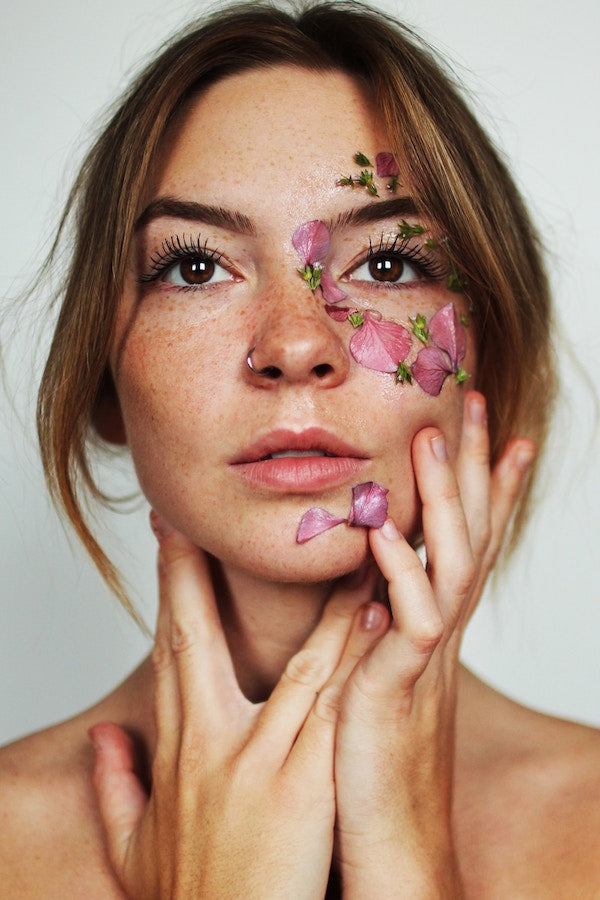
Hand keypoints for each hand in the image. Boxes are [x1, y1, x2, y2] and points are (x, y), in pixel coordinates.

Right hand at [89, 517, 384, 898]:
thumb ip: (115, 785)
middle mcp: (210, 744)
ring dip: (313, 597)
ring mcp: (259, 762)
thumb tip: (105, 736)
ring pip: (290, 660)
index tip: (172, 539)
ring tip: (336, 544)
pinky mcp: (303, 787)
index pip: (170, 652)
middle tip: (209, 512)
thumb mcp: (134, 847)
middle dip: (199, 568)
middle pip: (198, 637)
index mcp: (178, 750)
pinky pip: (335, 705)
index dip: (168, 591)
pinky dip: (355, 654)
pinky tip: (375, 610)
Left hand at [332, 391, 535, 896]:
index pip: (466, 542)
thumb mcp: (382, 684)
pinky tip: (384, 536)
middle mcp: (439, 638)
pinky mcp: (398, 695)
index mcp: (431, 632)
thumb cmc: (377, 775)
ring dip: (444, 499)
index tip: (498, 433)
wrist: (395, 859)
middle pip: (471, 537)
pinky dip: (400, 577)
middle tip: (483, 402)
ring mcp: (425, 664)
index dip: (486, 488)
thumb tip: (372, 589)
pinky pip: (409, 628)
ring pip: (450, 566)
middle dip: (478, 468)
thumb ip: (381, 632)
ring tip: (436, 433)